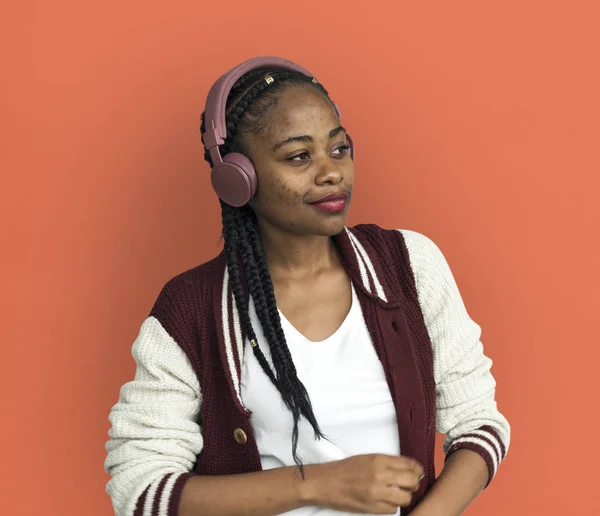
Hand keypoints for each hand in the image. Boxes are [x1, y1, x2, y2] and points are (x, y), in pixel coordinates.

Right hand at [304, 454, 424, 513]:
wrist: (326, 483)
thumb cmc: (345, 469)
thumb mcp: (367, 458)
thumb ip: (387, 462)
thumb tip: (408, 468)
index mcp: (379, 460)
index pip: (409, 464)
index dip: (417, 469)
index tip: (418, 471)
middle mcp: (380, 475)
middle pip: (411, 481)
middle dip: (414, 484)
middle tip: (410, 484)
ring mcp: (377, 492)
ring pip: (405, 498)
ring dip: (404, 497)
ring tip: (398, 494)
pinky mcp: (372, 507)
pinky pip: (393, 510)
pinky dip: (392, 506)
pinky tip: (386, 501)